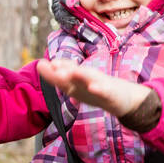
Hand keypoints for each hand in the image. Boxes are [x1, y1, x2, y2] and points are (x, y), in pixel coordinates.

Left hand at [37, 59, 151, 117]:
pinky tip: (93, 87)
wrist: (122, 97)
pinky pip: (104, 90)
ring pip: (89, 78)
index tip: (41, 64)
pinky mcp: (110, 92)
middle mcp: (86, 79)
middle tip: (53, 65)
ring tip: (72, 72)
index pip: (62, 73)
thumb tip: (44, 65)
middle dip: (64, 70)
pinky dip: (99, 88)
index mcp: (76, 80)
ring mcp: (98, 84)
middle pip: (74, 73)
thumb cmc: (95, 88)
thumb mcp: (77, 82)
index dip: (52, 71)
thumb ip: (61, 74)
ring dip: (80, 75)